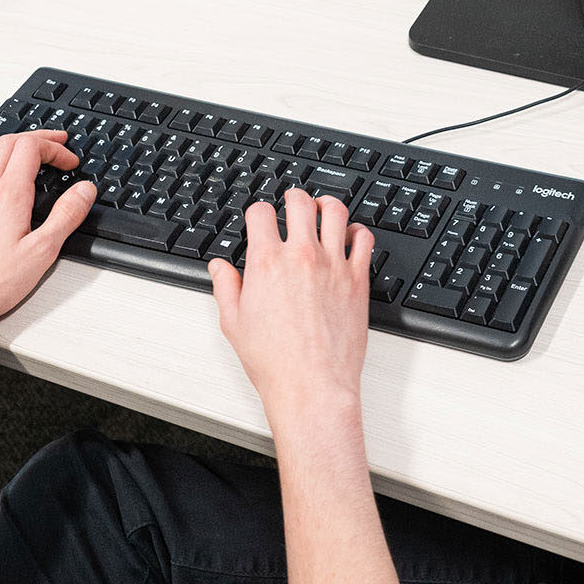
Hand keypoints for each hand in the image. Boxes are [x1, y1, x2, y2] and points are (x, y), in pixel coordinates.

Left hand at [0, 131, 95, 388]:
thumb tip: (84, 190)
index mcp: (9, 196)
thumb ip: (66, 216)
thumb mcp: (43, 252)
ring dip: (10, 148)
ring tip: (28, 153)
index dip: (54, 148)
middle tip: (57, 145)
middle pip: (8, 145)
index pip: (31, 149)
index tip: (70, 162)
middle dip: (36, 139)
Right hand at [208, 187, 374, 431]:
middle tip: (292, 203)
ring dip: (326, 205)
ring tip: (322, 210)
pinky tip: (350, 236)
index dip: (258, 212)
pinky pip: (363, 239)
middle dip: (293, 198)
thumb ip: (225, 287)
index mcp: (267, 262)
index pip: (261, 213)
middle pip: (300, 202)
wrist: (312, 385)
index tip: (260, 219)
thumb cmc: (275, 361)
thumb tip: (219, 267)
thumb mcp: (234, 323)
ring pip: (335, 211)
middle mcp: (301, 256)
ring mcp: (333, 264)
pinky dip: (357, 231)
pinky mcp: (358, 278)